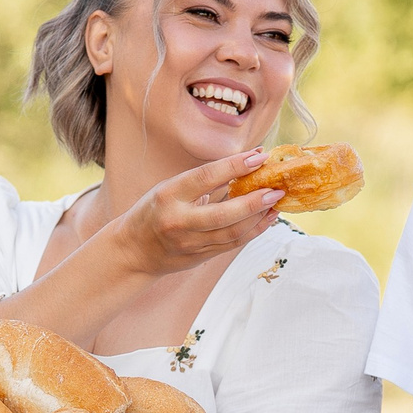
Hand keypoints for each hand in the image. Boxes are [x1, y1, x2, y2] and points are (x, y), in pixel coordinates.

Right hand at [106, 151, 280, 276]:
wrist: (134, 250)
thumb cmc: (155, 210)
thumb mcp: (170, 188)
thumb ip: (204, 179)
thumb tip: (249, 160)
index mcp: (168, 195)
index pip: (206, 176)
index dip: (235, 166)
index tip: (260, 156)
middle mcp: (178, 221)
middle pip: (223, 214)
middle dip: (254, 201)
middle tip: (276, 189)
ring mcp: (189, 243)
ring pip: (232, 233)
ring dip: (259, 218)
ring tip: (277, 203)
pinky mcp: (199, 257)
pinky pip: (232, 244)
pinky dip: (253, 231)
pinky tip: (267, 219)